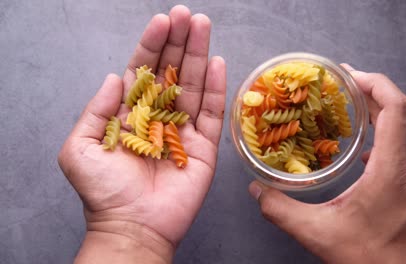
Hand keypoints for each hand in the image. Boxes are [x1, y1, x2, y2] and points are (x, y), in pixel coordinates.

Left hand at [58, 6, 225, 263]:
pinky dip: (216, 88)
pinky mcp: (204, 147)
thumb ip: (96, 110)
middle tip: (188, 15)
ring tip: (203, 27)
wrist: (132, 226)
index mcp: (130, 114)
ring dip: (199, 55)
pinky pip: (212, 113)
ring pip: (194, 85)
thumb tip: (113, 77)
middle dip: (179, 42)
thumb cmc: (103, 192)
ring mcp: (183, 130)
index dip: (152, 45)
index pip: (143, 71)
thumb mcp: (80, 148)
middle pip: (171, 72)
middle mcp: (158, 116)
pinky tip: (218, 62)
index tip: (162, 21)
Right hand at [248, 65, 405, 262]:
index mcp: (393, 172)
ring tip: (361, 116)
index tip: (350, 77)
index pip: (397, 108)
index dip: (375, 83)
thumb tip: (257, 191)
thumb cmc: (371, 260)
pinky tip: (372, 155)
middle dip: (379, 94)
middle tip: (350, 91)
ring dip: (392, 115)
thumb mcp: (318, 234)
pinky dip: (397, 139)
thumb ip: (281, 210)